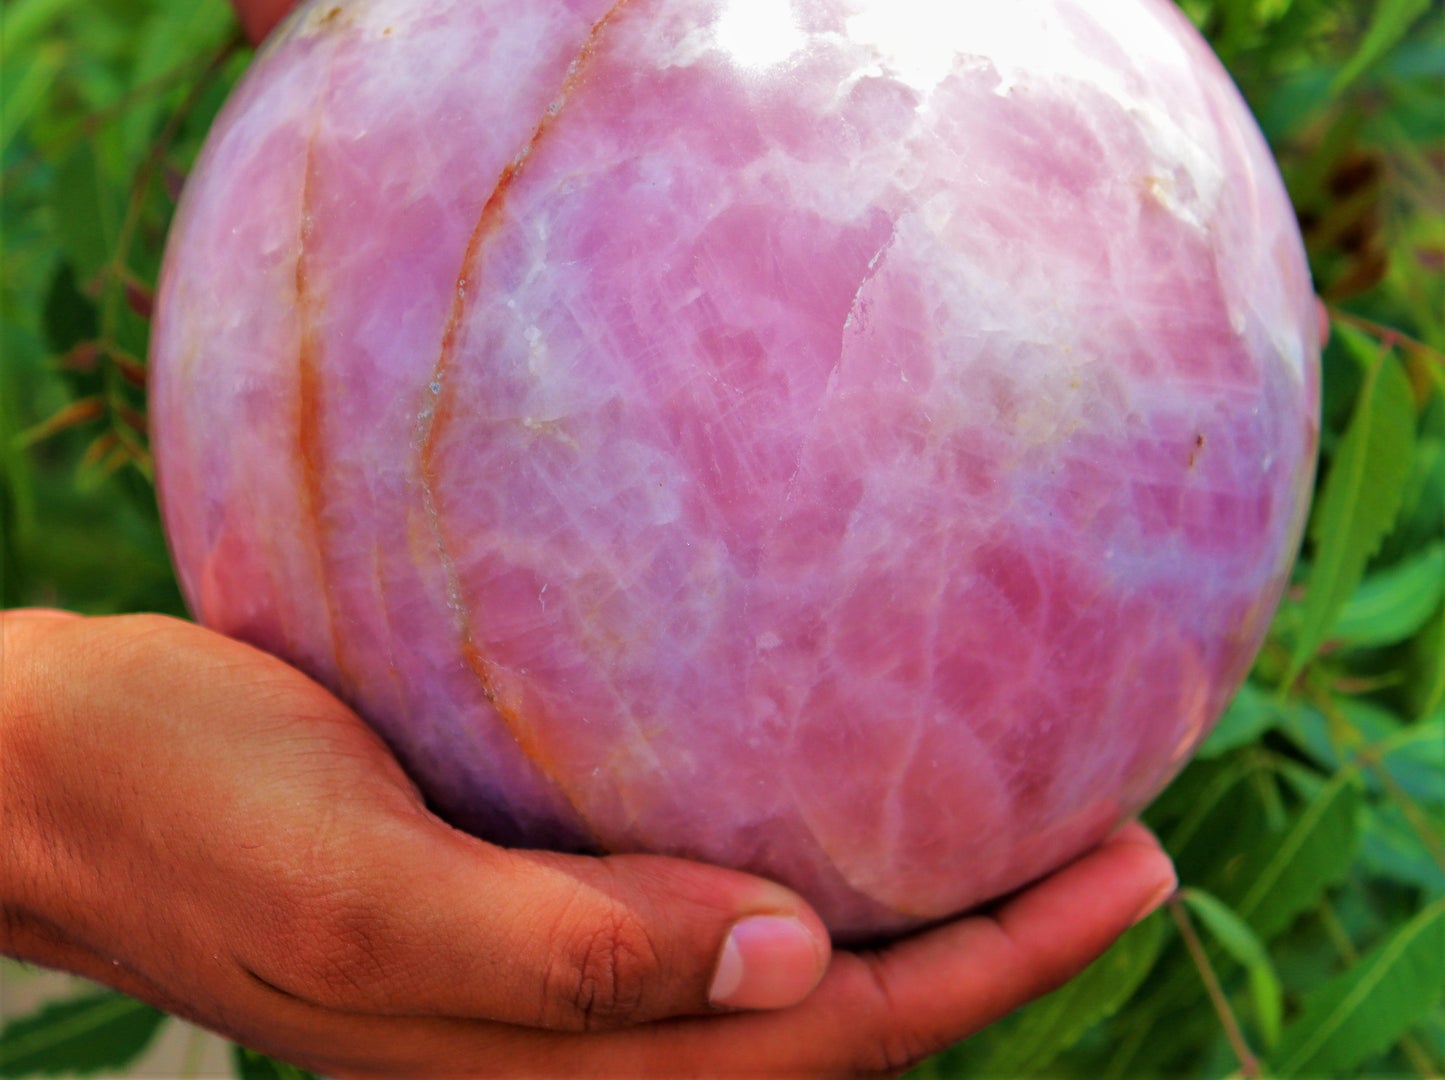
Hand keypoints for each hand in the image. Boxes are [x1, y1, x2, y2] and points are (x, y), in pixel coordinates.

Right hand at [4, 608, 1175, 1077]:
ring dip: (906, 891)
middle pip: (832, 1009)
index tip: (1128, 867)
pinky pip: (692, 877)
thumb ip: (557, 951)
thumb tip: (786, 959)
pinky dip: (794, 837)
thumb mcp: (358, 895)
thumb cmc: (190, 814)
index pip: (830, 1039)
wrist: (72, 773)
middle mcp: (569, 1028)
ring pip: (774, 953)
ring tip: (1017, 796)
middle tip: (1121, 828)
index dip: (994, 967)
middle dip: (988, 935)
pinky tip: (829, 760)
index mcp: (548, 1063)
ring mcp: (544, 958)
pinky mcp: (513, 874)